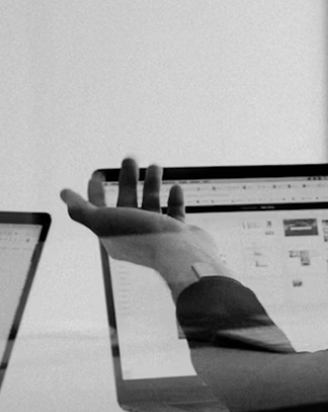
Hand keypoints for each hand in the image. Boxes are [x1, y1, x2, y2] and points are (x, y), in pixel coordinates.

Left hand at [61, 158, 231, 300]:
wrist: (180, 253)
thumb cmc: (142, 237)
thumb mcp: (102, 221)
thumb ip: (81, 209)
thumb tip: (64, 194)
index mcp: (114, 234)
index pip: (99, 209)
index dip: (95, 191)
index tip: (98, 172)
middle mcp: (134, 234)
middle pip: (126, 201)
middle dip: (126, 179)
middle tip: (130, 158)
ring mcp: (157, 234)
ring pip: (151, 204)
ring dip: (151, 183)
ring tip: (155, 166)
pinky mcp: (178, 233)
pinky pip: (175, 213)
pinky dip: (174, 199)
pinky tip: (175, 188)